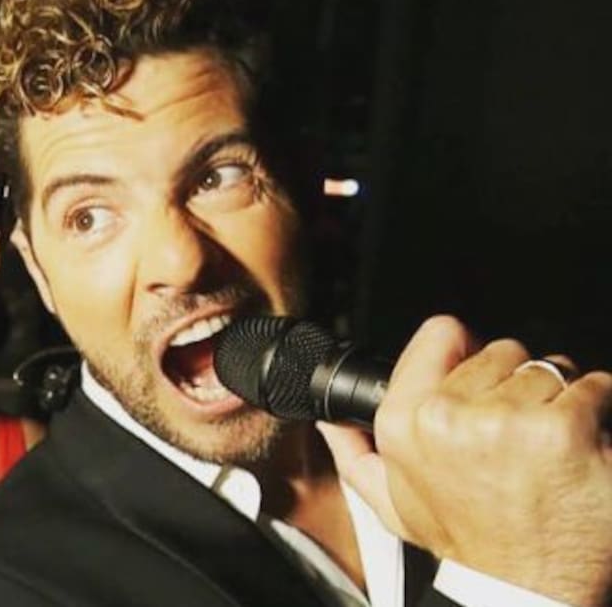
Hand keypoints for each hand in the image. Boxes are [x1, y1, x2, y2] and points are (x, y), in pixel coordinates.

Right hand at [320, 315, 611, 605]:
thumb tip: (331, 423)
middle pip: (501, 351)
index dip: (465, 353)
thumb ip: (354, 457)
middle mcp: (448, 416)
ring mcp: (507, 420)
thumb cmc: (470, 543)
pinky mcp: (563, 428)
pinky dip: (598, 411)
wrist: (527, 587)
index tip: (480, 380)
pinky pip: (594, 386)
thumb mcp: (394, 505)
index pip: (440, 334)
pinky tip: (578, 449)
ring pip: (550, 368)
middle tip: (515, 436)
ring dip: (559, 399)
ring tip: (547, 447)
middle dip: (516, 385)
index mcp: (404, 422)